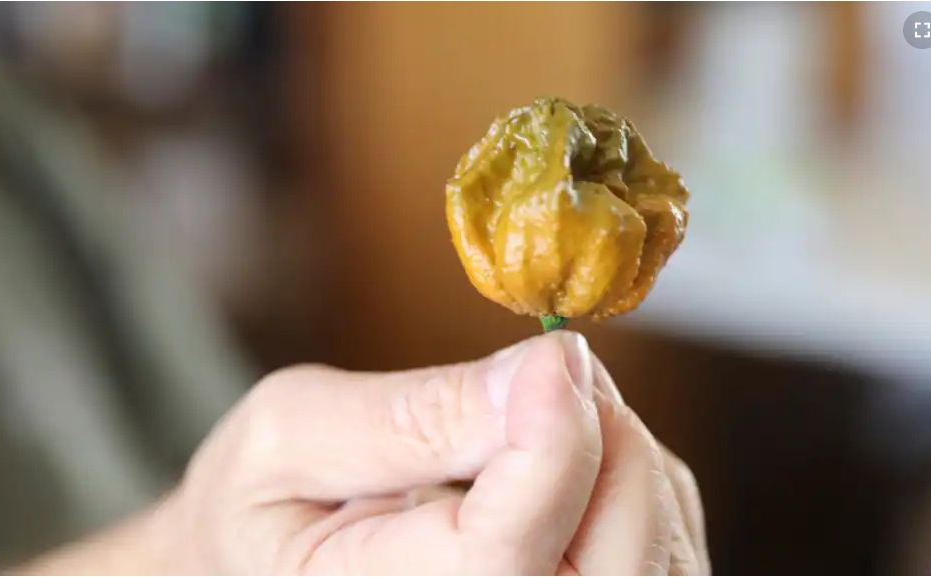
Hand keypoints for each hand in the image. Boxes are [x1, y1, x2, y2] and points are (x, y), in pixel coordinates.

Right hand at [155, 331, 707, 574]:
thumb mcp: (292, 435)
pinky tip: (571, 456)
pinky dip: (642, 483)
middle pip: (615, 563)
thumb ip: (408, 416)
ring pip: (656, 556)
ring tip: (544, 412)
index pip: (503, 558)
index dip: (550, 446)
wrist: (269, 559)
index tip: (553, 352)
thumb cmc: (265, 500)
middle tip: (550, 368)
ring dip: (627, 456)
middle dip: (605, 438)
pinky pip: (665, 552)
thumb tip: (539, 373)